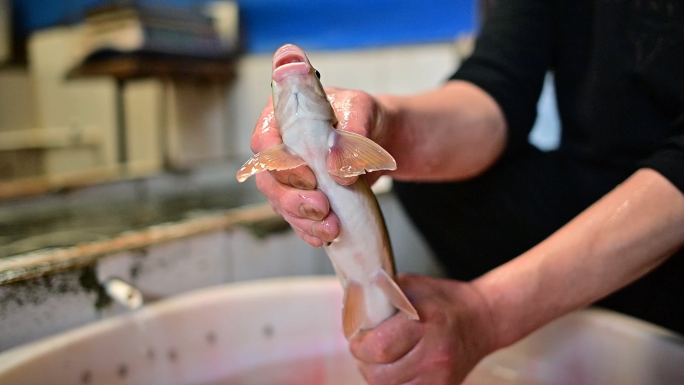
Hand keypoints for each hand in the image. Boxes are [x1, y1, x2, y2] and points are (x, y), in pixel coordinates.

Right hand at [250, 87, 387, 246]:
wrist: (377, 136)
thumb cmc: (361, 114)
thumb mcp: (361, 111)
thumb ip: (348, 134)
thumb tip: (335, 167)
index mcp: (281, 119)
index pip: (264, 143)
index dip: (281, 166)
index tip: (309, 179)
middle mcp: (278, 149)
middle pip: (268, 180)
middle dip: (292, 200)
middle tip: (321, 208)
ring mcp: (288, 177)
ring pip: (280, 204)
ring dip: (303, 220)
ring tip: (330, 228)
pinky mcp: (302, 197)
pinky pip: (297, 218)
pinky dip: (309, 230)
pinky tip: (323, 237)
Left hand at [349, 274, 496, 384]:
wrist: (481, 319)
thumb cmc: (443, 300)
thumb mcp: (411, 286)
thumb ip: (381, 295)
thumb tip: (351, 307)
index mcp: (425, 322)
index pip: (379, 347)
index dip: (358, 346)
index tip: (355, 339)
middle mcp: (435, 353)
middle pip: (380, 374)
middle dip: (364, 362)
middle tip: (364, 350)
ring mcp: (440, 376)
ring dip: (376, 376)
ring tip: (379, 359)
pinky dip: (393, 383)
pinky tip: (395, 368)